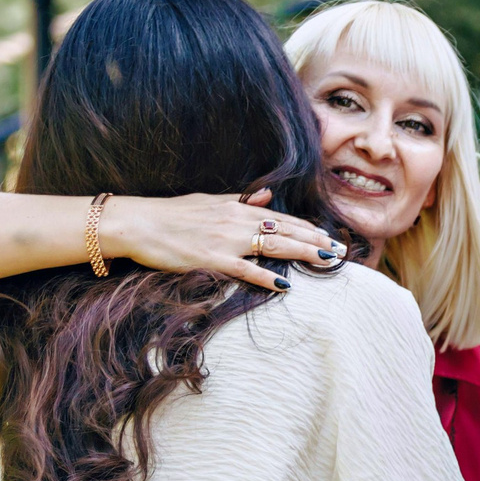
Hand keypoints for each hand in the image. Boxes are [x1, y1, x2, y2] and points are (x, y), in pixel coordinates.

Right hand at [105, 190, 342, 291]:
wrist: (138, 222)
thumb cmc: (171, 214)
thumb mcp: (211, 201)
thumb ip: (242, 200)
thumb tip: (269, 195)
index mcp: (237, 208)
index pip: (282, 218)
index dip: (308, 228)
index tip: (329, 236)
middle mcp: (237, 221)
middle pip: (286, 231)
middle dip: (317, 241)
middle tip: (342, 252)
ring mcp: (226, 240)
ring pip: (275, 246)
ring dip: (304, 254)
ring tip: (328, 262)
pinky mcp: (211, 259)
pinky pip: (245, 269)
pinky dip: (266, 277)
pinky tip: (285, 285)